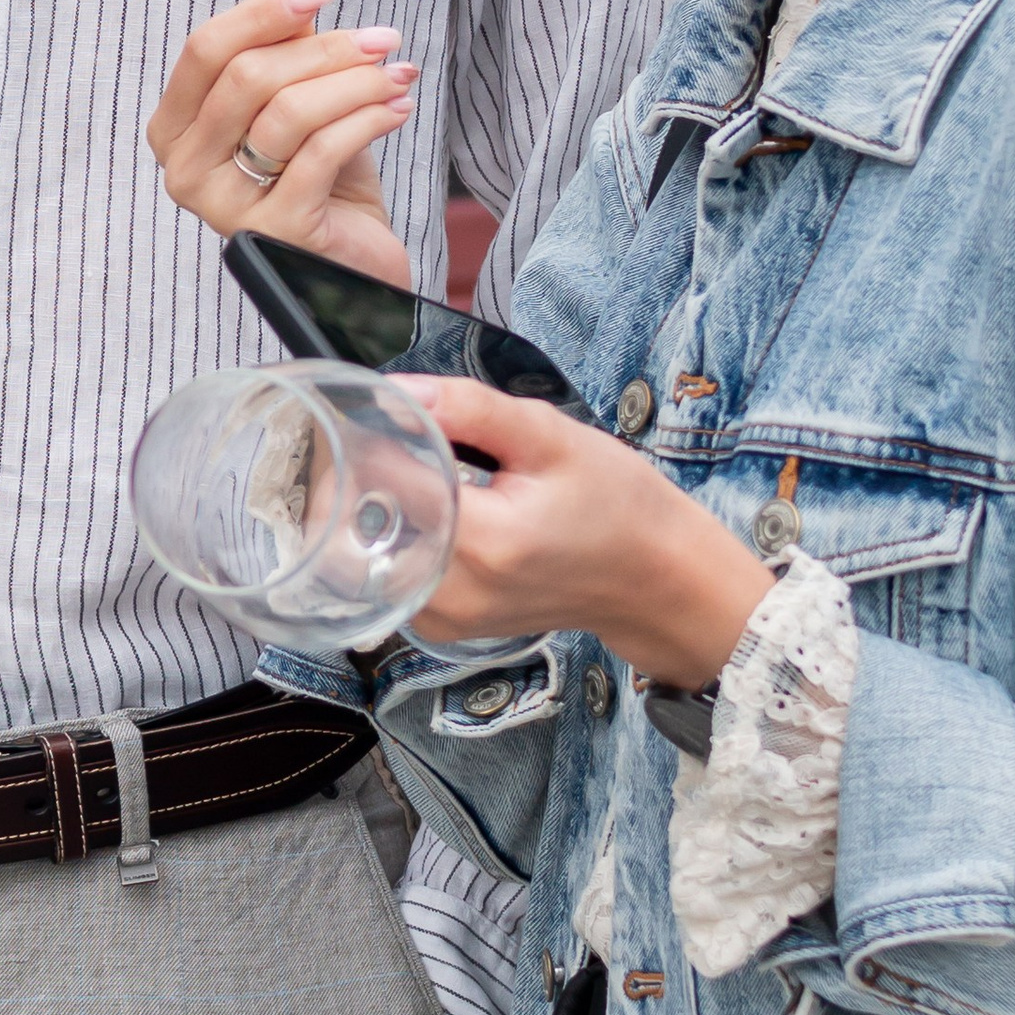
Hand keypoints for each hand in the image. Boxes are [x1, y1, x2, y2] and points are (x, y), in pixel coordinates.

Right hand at [146, 0, 417, 284]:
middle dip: (325, 47)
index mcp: (175, 128)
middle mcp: (184, 170)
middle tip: (383, 37)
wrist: (354, 257)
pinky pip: (322, 154)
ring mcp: (224, 207)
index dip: (263, 12)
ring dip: (355, 81)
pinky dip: (368, 120)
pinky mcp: (275, 232)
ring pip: (288, 113)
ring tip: (399, 72)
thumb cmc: (322, 174)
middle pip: (248, 77)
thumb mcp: (300, 94)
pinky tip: (399, 108)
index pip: (206, 50)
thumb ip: (280, 37)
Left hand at [399, 381, 771, 690]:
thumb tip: (397, 389)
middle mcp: (451, 594)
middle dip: (362, 470)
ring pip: (366, 548)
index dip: (370, 439)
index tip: (379, 410)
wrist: (654, 579)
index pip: (379, 483)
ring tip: (415, 464)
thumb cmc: (616, 505)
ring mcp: (442, 619)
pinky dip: (396, 532)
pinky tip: (431, 504)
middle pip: (359, 521)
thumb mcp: (551, 437)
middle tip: (392, 430)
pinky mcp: (441, 625)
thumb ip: (470, 408)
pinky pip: (389, 569)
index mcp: (481, 544)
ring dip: (375, 501)